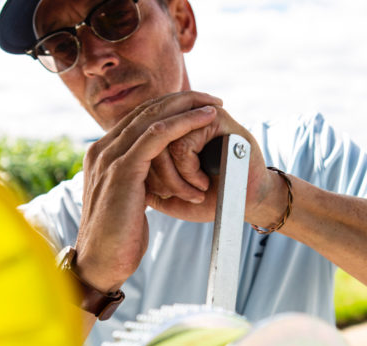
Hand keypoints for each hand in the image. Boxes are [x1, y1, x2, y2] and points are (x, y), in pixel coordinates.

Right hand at [74, 91, 221, 292]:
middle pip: (146, 110)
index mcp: (103, 155)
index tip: (197, 108)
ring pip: (153, 117)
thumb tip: (155, 178)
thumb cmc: (119, 237)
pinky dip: (184, 123)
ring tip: (214, 103)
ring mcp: (110, 156)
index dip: (170, 109)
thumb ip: (137, 182)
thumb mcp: (128, 201)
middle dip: (182, 100)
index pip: (139, 119)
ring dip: (187, 106)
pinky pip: (157, 135)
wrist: (101, 262)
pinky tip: (205, 118)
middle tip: (211, 98)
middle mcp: (103, 149)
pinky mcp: (122, 169)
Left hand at [148, 105, 287, 227]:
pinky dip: (189, 171)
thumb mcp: (169, 197)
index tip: (165, 195)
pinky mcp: (214, 119)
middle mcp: (179, 121)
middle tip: (182, 197)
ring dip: (176, 178)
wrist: (243, 206)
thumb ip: (146, 184)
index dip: (148, 174)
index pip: (137, 144)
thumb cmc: (209, 201)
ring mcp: (196, 117)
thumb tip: (122, 173)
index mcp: (167, 134)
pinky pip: (182, 144)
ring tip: (195, 193)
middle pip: (145, 142)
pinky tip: (203, 184)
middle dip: (161, 179)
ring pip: (161, 144)